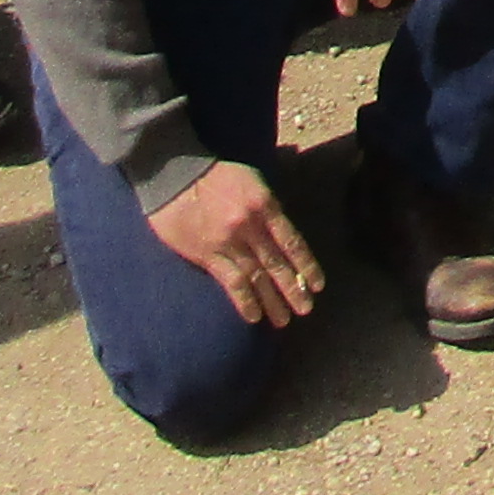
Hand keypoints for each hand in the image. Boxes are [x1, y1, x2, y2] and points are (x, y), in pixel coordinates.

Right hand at [150, 160, 322, 330]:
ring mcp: (228, 242)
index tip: (317, 285)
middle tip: (305, 309)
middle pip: (277, 264)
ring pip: (256, 277)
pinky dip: (244, 301)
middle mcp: (250, 226)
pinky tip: (253, 316)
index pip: (292, 242)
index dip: (306, 266)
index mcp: (265, 206)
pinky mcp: (207, 255)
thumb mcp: (253, 182)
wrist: (175, 173)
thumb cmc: (216, 174)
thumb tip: (281, 235)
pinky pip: (231, 282)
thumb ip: (268, 209)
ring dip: (271, 302)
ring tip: (282, 320)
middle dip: (293, 289)